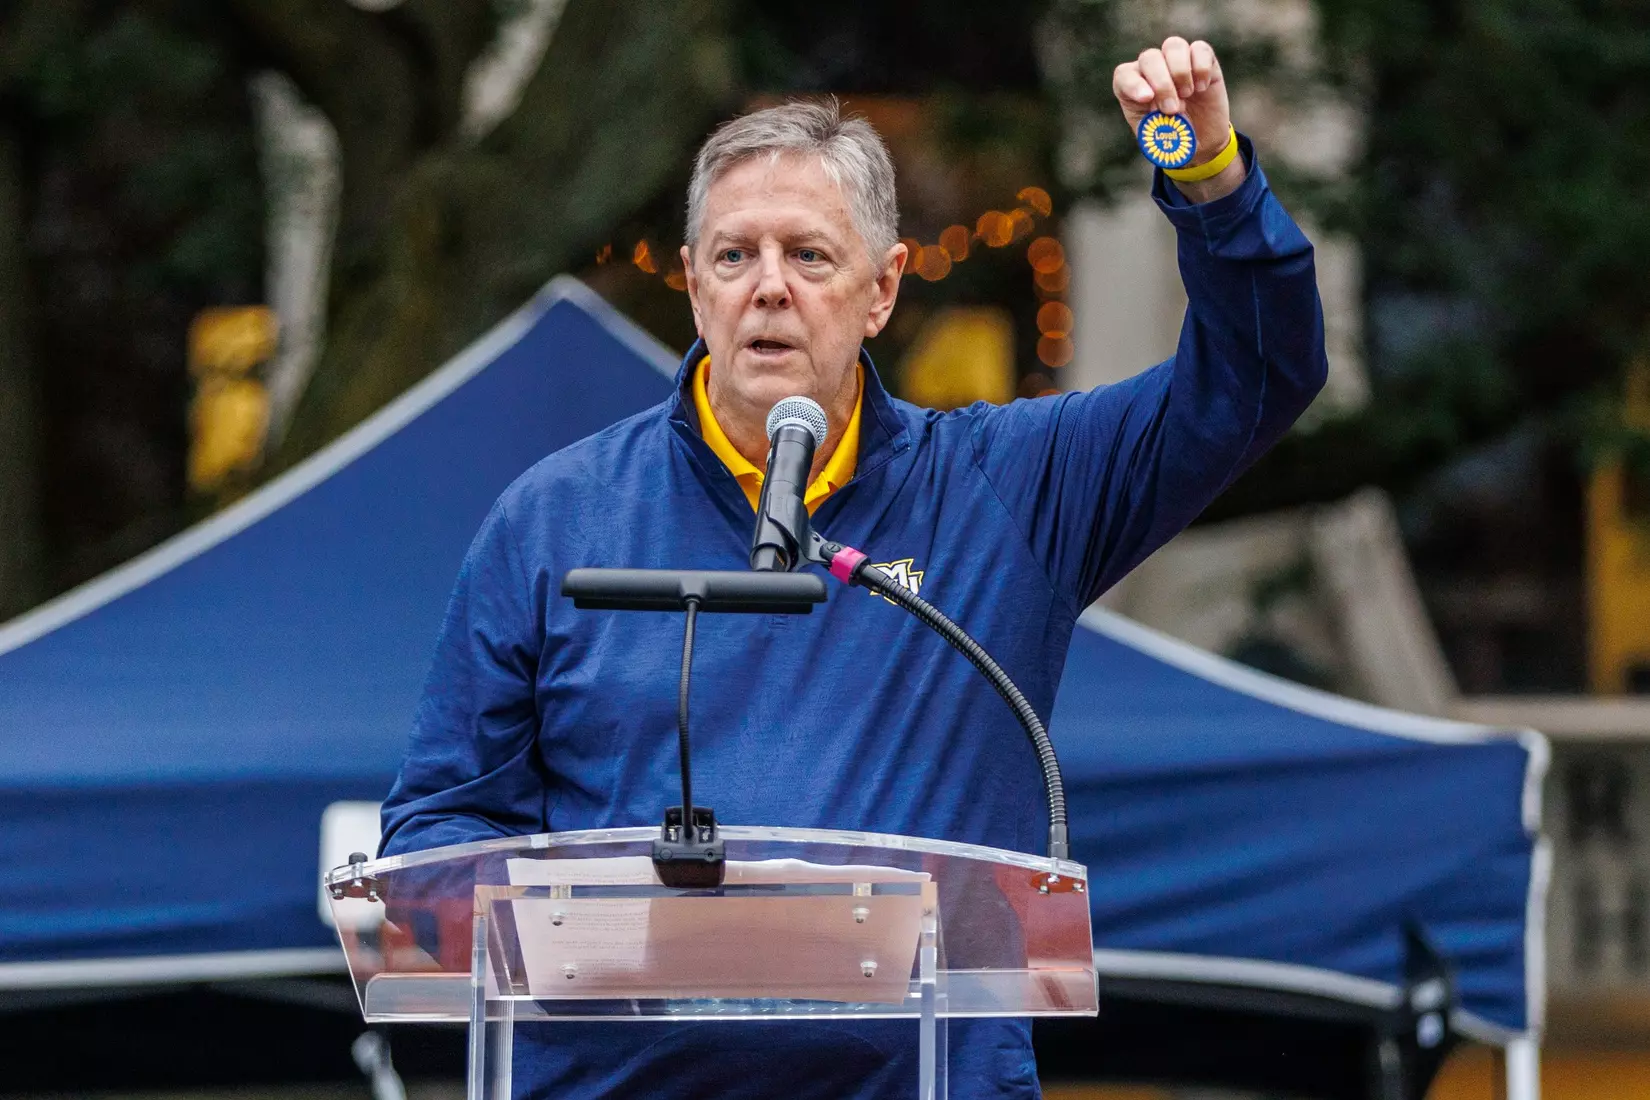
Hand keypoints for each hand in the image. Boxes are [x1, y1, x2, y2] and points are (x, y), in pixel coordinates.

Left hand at [1113, 37, 1240, 197]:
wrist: (1200, 140)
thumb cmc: (1171, 137)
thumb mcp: (1156, 139)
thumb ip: (1153, 127)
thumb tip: (1159, 114)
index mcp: (1133, 87)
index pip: (1124, 74)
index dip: (1133, 84)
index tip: (1146, 99)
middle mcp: (1151, 69)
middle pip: (1149, 58)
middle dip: (1162, 84)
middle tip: (1173, 109)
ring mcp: (1176, 60)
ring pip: (1173, 45)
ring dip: (1180, 72)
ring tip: (1187, 95)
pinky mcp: (1201, 58)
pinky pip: (1200, 48)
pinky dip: (1201, 67)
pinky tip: (1201, 87)